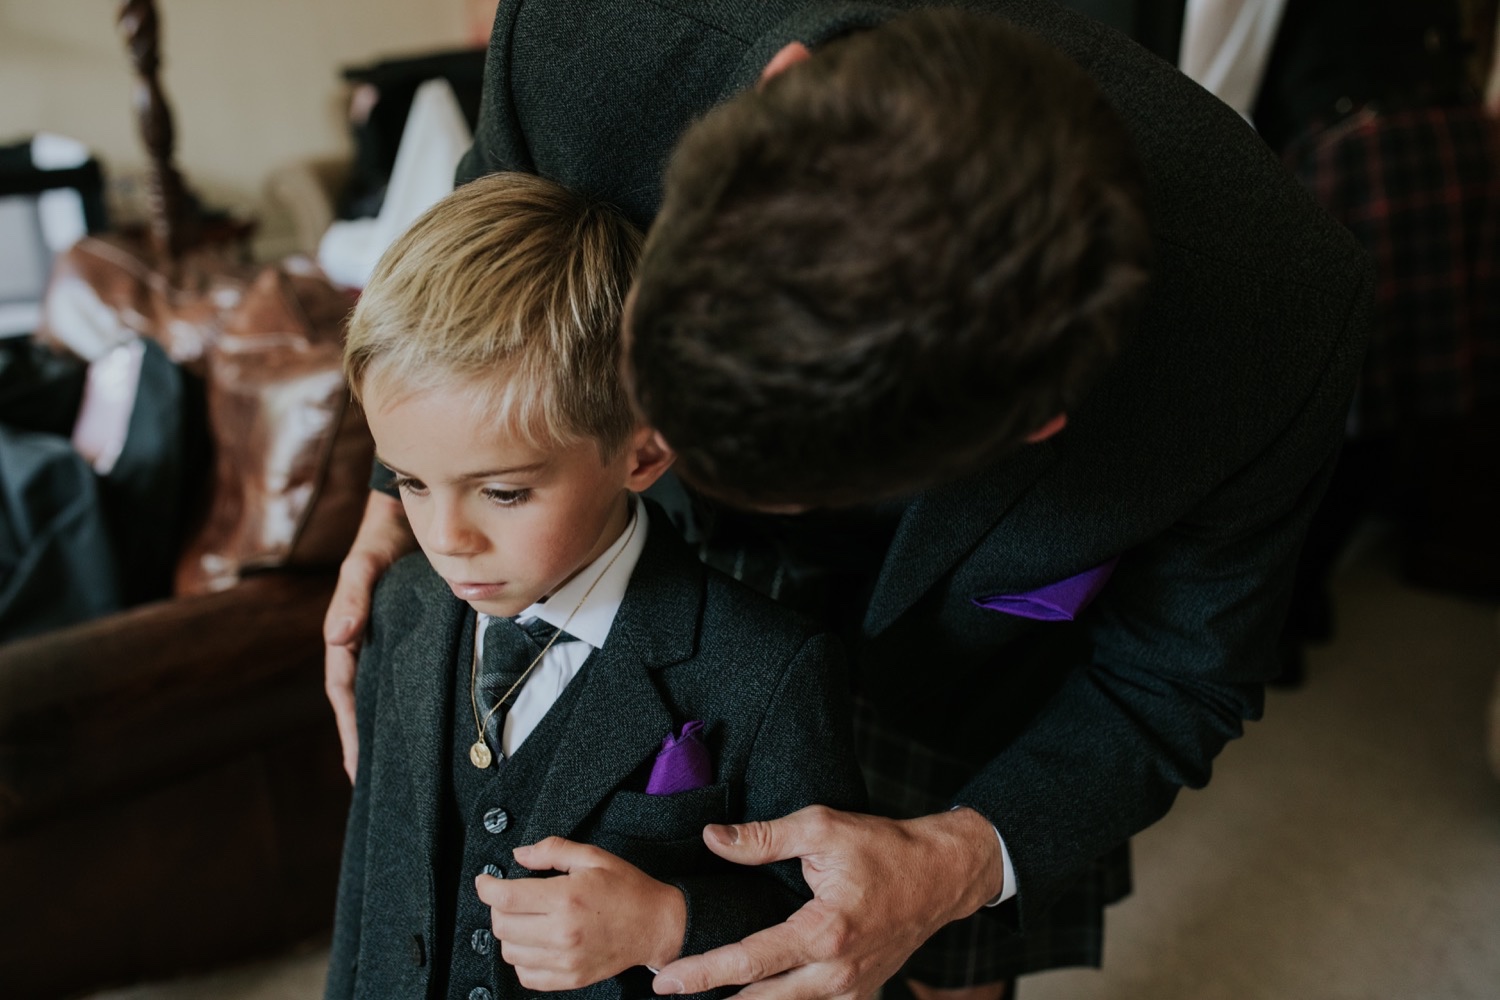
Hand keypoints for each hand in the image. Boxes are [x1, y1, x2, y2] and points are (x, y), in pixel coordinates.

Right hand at [323, 490, 414, 780]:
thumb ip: (352, 596)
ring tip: (403, 763)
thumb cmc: (383, 536)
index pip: (345, 691)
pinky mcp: (421, 632)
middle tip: (375, 783)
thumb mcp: (364, 564)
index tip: (355, 766)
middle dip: (367, 740)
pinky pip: (419, 671)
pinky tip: (437, 718)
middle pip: (366, 700)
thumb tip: (336, 637)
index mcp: (350, 633)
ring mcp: (395, 638)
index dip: (349, 729)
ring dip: (392, 724)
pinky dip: (421, 696)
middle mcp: (370, 641)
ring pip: (391, 690)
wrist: (416, 509)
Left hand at [476, 837, 686, 990]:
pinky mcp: (570, 978)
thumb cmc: (627, 889)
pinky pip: (526, 975)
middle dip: (498, 907)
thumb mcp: (593, 857)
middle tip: (511, 897)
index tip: (485, 881)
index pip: (506, 898)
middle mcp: (562, 932)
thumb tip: (520, 855)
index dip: (487, 887)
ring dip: (509, 933)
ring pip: (510, 952)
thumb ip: (552, 850)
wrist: (656, 925)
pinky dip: (522, 959)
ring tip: (526, 919)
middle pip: (502, 925)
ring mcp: (565, 960)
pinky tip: (535, 942)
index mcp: (567, 898)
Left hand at [651, 806, 1003, 999]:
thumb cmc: (885, 847)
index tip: (666, 979)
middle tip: (670, 991)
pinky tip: (755, 994)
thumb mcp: (823, 828)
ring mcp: (852, 988)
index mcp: (824, 932)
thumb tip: (713, 839)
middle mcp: (838, 971)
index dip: (702, 972)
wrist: (943, 874)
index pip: (749, 960)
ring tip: (707, 996)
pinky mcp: (860, 991)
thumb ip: (765, 838)